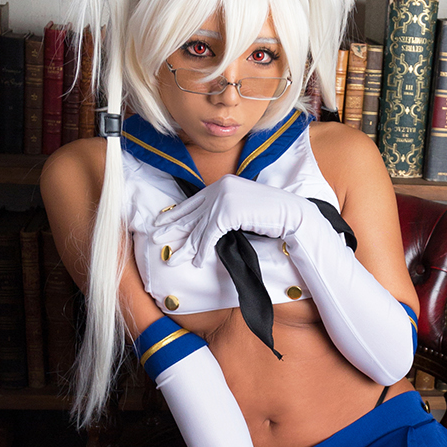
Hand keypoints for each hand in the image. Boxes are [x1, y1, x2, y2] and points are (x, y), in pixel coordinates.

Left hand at [150, 175, 310, 261]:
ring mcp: (224, 199)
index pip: (193, 202)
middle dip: (172, 229)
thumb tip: (207, 228)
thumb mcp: (242, 209)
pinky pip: (211, 236)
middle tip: (155, 239)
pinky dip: (203, 251)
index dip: (176, 214)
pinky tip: (198, 262)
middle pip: (191, 214)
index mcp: (221, 185)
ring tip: (172, 258)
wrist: (291, 213)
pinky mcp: (229, 212)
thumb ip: (224, 213)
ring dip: (186, 247)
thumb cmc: (270, 214)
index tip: (161, 222)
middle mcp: (220, 188)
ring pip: (198, 228)